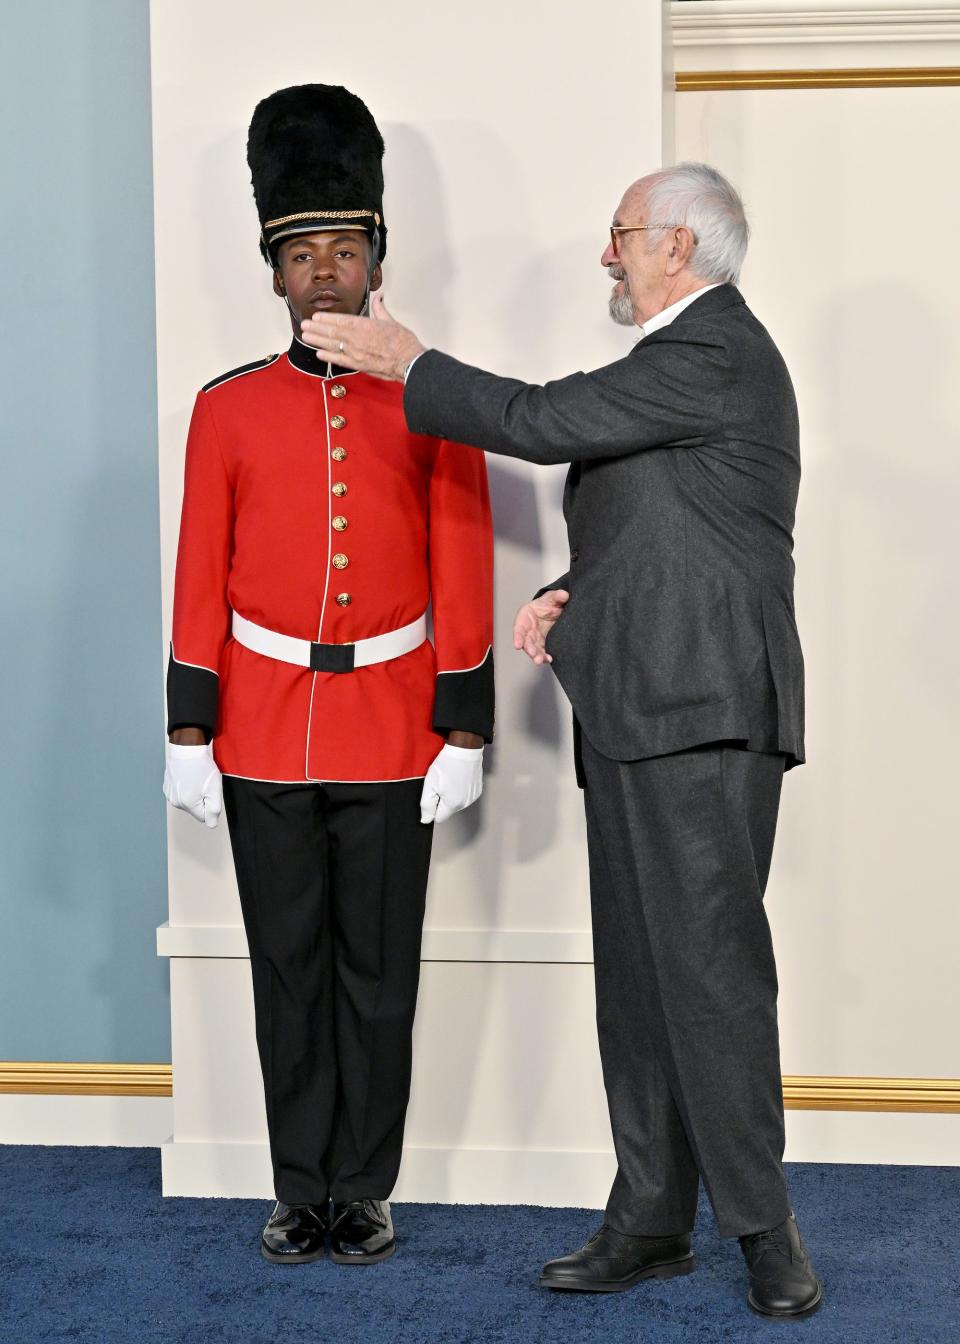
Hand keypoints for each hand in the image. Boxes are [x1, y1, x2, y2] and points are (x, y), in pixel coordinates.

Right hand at [163, 743, 222, 827]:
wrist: (186, 748)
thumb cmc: (202, 767)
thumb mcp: (215, 789)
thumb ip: (214, 810)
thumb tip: (211, 824)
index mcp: (187, 804)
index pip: (204, 817)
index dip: (210, 805)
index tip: (209, 791)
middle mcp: (175, 802)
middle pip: (195, 809)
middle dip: (202, 799)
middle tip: (204, 783)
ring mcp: (169, 794)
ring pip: (188, 801)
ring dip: (194, 793)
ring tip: (195, 778)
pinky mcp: (167, 787)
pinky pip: (181, 793)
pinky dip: (186, 787)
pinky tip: (188, 776)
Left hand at [299, 292, 424, 380]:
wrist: (409, 362)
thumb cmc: (403, 343)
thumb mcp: (391, 321)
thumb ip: (380, 309)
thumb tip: (379, 297)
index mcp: (364, 325)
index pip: (341, 320)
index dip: (326, 318)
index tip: (316, 316)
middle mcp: (357, 338)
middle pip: (332, 332)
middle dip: (317, 328)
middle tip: (304, 325)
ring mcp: (356, 352)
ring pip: (332, 345)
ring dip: (317, 340)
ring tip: (306, 336)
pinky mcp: (359, 365)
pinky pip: (339, 360)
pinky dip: (328, 357)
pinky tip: (319, 354)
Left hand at [420, 744, 482, 824]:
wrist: (464, 749)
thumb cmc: (447, 764)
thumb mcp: (430, 784)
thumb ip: (427, 805)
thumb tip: (425, 820)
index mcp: (452, 804)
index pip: (439, 818)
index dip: (433, 808)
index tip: (433, 794)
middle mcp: (465, 803)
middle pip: (448, 810)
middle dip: (442, 800)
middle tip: (441, 784)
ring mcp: (473, 796)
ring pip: (457, 803)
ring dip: (452, 795)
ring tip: (450, 779)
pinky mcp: (478, 789)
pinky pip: (465, 796)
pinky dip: (461, 790)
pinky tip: (459, 778)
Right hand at [513, 589, 569, 664]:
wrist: (553, 609)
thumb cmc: (545, 604)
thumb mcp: (550, 598)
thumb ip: (556, 596)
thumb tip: (564, 595)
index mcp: (525, 617)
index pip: (519, 628)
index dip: (518, 637)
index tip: (518, 645)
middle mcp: (528, 630)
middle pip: (526, 642)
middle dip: (529, 649)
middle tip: (534, 655)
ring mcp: (535, 638)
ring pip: (533, 649)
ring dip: (536, 655)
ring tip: (540, 660)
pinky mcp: (543, 644)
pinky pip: (542, 651)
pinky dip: (544, 656)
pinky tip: (549, 659)